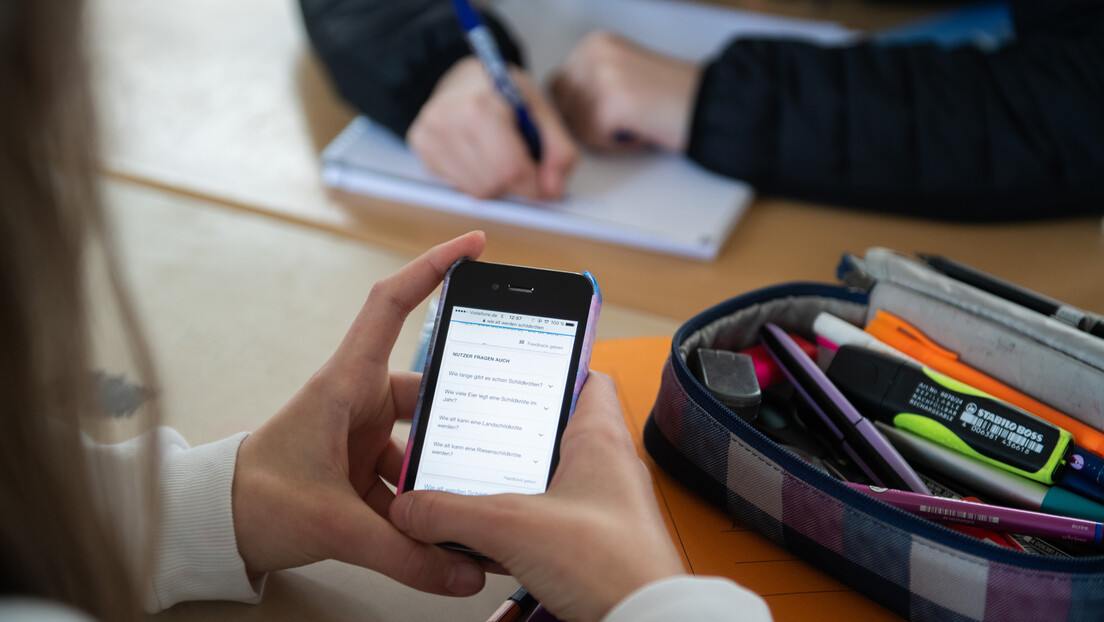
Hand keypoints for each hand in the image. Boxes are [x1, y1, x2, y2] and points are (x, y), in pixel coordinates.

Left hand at [230, 231, 488, 595]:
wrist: (215, 528)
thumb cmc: (253, 498)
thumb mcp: (332, 524)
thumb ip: (401, 552)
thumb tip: (464, 573)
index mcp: (344, 385)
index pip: (391, 306)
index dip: (433, 267)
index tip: (474, 246)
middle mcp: (357, 401)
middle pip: (428, 392)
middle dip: (465, 413)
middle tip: (507, 425)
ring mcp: (360, 434)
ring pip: (421, 444)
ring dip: (441, 475)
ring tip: (473, 503)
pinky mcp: (360, 467)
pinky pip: (407, 479)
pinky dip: (423, 505)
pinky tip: (443, 535)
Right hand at [390, 372, 686, 621]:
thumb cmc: (613, 565)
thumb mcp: (512, 526)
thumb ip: (451, 513)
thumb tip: (412, 508)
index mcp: (599, 438)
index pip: (586, 378)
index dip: (551, 368)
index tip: (515, 368)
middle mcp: (607, 468)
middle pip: (555, 430)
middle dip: (512, 434)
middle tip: (477, 430)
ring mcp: (605, 507)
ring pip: (551, 479)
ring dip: (514, 484)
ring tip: (474, 482)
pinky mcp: (597, 543)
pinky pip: (553, 520)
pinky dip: (523, 524)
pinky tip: (494, 536)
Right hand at [408, 56, 577, 200]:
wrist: (463, 78)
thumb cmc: (504, 92)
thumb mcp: (541, 110)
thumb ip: (559, 151)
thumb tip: (552, 192)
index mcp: (482, 106)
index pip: (510, 169)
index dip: (534, 185)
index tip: (543, 183)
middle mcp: (448, 120)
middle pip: (493, 184)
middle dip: (515, 184)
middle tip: (521, 163)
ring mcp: (429, 135)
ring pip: (476, 191)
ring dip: (496, 184)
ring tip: (499, 156)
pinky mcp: (422, 148)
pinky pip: (458, 186)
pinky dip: (477, 180)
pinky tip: (480, 157)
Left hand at [550, 32, 700, 152]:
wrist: (711, 105)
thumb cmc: (671, 98)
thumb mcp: (622, 73)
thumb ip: (590, 81)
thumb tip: (559, 106)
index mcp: (596, 43)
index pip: (557, 86)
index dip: (578, 109)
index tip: (609, 114)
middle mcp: (595, 53)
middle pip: (562, 106)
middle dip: (587, 122)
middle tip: (624, 121)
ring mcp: (602, 76)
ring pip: (575, 125)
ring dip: (603, 136)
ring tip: (636, 124)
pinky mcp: (611, 103)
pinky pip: (592, 138)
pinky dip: (615, 145)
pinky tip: (640, 133)